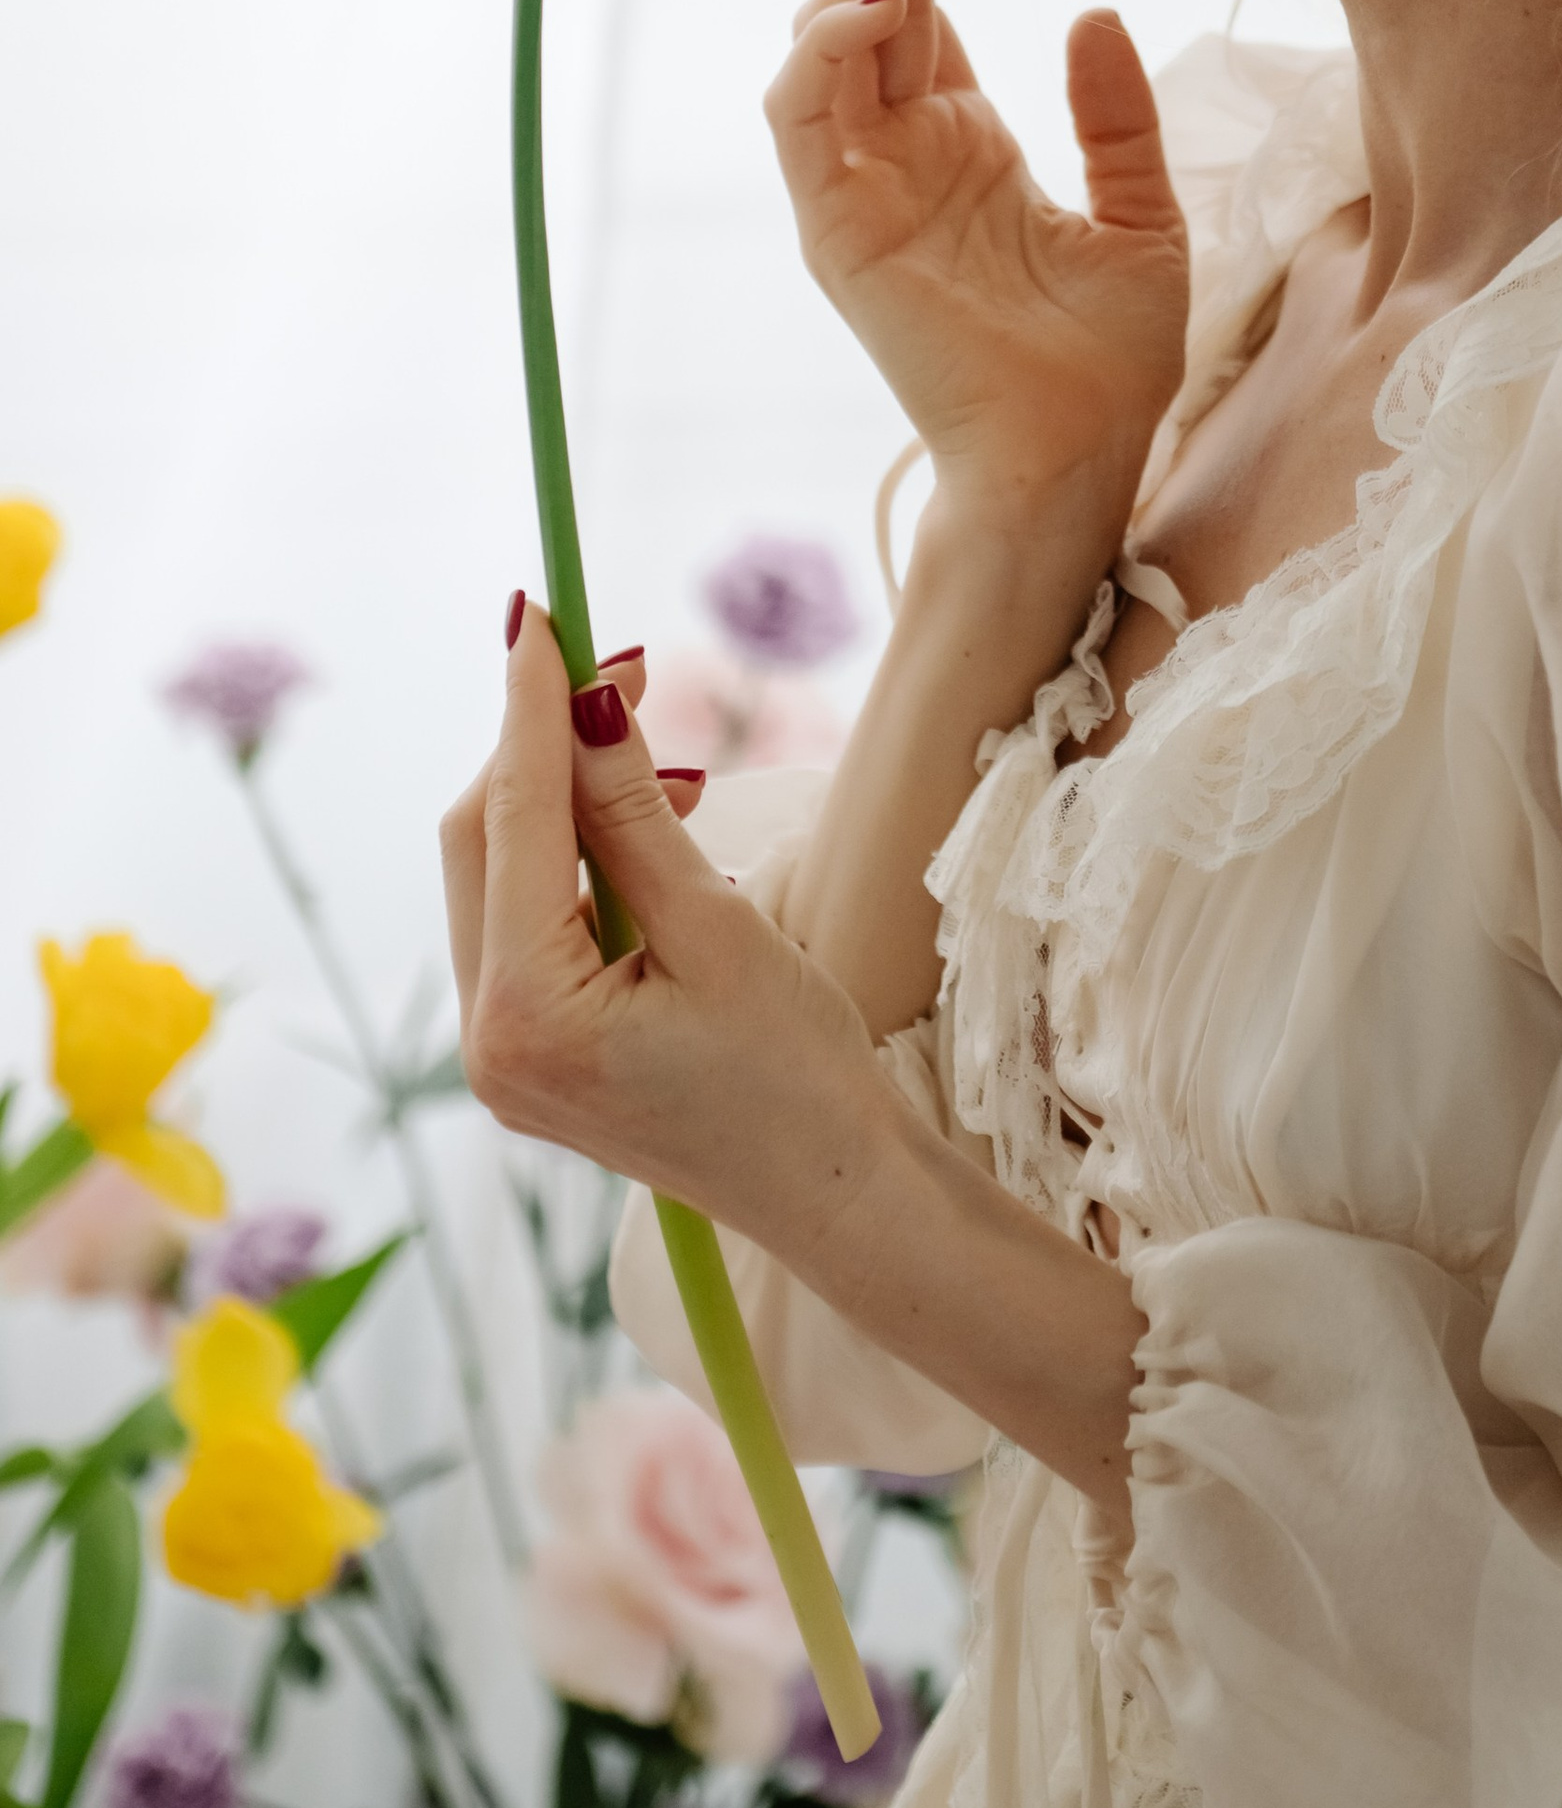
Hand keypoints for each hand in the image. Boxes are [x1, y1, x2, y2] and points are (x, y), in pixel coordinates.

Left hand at [440, 610, 885, 1254]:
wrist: (833, 1196)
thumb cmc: (797, 1075)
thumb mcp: (719, 928)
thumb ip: (635, 814)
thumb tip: (588, 700)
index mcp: (525, 1013)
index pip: (511, 816)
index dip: (529, 705)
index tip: (545, 611)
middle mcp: (487, 1038)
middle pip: (481, 841)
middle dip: (540, 744)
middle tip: (623, 665)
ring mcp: (501, 1052)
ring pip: (499, 875)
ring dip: (562, 795)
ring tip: (655, 746)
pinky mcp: (531, 1050)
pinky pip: (528, 918)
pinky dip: (573, 855)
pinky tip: (647, 821)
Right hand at [763, 0, 1188, 523]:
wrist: (1077, 461)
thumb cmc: (1106, 361)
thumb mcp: (1143, 215)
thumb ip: (1113, 115)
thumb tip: (1091, 10)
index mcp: (960, 139)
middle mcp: (897, 151)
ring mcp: (857, 186)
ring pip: (821, 40)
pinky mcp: (835, 228)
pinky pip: (798, 117)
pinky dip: (825, 48)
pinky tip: (887, 1)